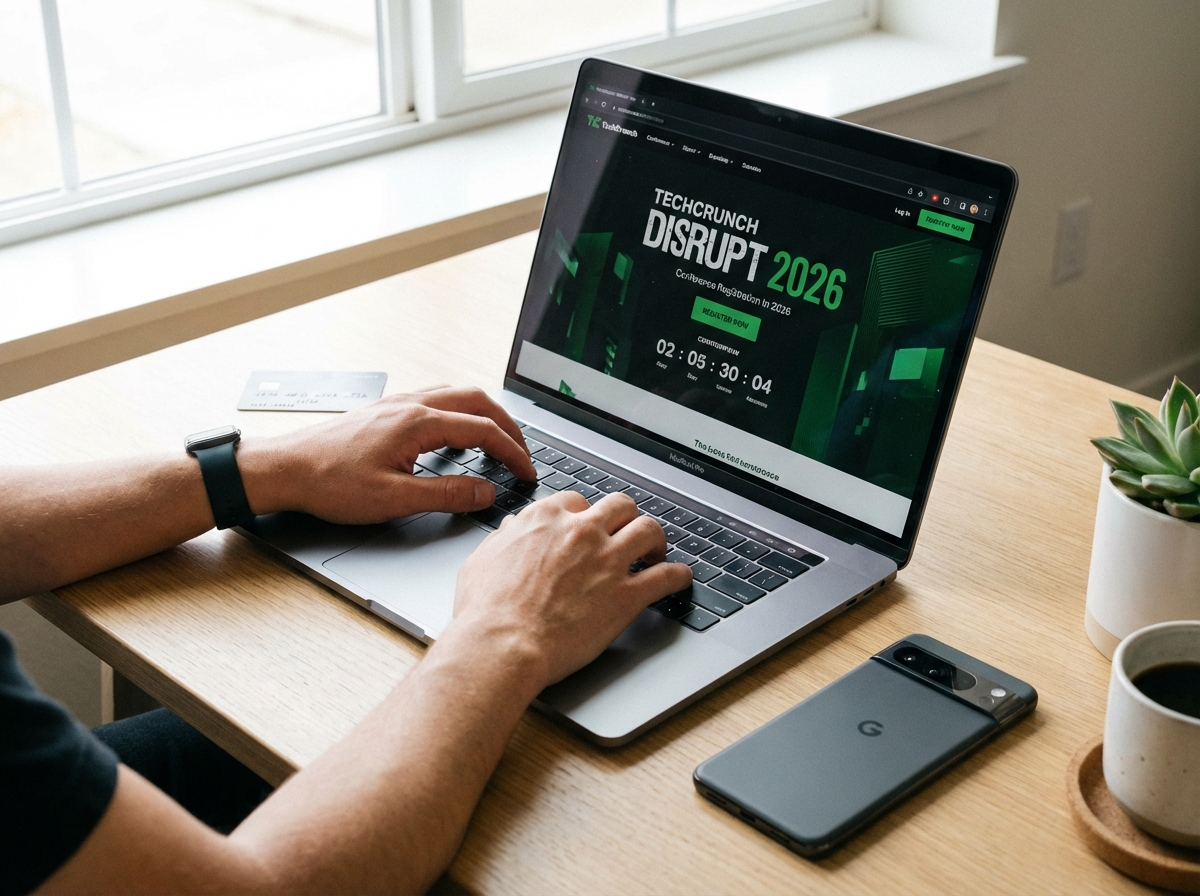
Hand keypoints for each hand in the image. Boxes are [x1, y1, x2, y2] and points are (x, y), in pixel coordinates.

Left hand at [238, 386, 536, 524]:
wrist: (286, 469)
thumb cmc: (330, 483)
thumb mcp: (394, 500)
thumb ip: (447, 494)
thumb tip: (486, 492)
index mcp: (418, 423)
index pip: (483, 430)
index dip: (512, 453)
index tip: (526, 473)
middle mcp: (411, 404)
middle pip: (477, 400)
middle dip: (507, 426)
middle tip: (522, 453)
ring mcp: (397, 403)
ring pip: (457, 394)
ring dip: (485, 414)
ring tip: (498, 440)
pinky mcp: (385, 410)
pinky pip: (436, 399)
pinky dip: (460, 412)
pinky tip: (455, 433)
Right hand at [450, 491, 693, 688]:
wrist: (502, 643)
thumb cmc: (486, 609)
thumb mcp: (483, 559)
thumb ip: (505, 539)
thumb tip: (513, 529)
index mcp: (547, 519)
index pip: (578, 502)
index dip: (585, 516)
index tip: (587, 529)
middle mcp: (582, 532)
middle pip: (619, 506)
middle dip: (625, 518)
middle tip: (626, 532)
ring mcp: (608, 561)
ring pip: (649, 530)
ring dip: (656, 539)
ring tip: (656, 550)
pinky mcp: (626, 595)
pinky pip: (666, 576)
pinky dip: (679, 575)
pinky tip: (680, 578)